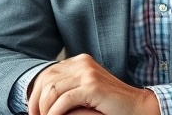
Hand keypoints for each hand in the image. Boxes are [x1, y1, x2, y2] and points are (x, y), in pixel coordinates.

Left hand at [27, 54, 159, 114]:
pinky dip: (54, 112)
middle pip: (46, 80)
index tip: (33, 110)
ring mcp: (87, 73)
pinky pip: (64, 100)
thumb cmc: (110, 104)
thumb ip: (68, 88)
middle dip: (36, 101)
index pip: (47, 73)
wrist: (138, 107)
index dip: (36, 93)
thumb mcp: (86, 91)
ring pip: (52, 90)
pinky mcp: (92, 86)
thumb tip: (41, 99)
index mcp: (79, 61)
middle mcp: (82, 63)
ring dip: (44, 109)